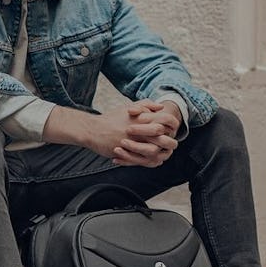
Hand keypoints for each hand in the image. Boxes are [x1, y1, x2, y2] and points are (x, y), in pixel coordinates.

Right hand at [42, 99, 180, 166]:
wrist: (92, 130)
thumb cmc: (111, 119)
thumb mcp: (128, 107)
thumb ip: (146, 104)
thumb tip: (161, 106)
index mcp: (141, 117)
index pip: (165, 120)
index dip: (173, 125)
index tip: (172, 129)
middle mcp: (138, 129)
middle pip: (163, 137)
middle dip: (170, 142)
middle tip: (171, 144)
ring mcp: (132, 142)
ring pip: (154, 151)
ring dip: (161, 154)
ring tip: (163, 154)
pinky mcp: (126, 152)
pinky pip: (142, 160)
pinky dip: (150, 162)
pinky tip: (153, 160)